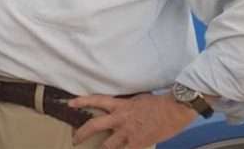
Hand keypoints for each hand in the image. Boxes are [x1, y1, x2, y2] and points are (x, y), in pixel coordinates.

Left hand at [70, 93, 196, 148]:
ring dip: (102, 148)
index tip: (69, 104)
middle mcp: (120, 118)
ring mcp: (128, 132)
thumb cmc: (158, 103)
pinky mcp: (137, 143)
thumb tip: (119, 109)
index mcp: (120, 104)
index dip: (81, 102)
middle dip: (81, 133)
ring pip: (108, 144)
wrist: (174, 109)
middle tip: (74, 139)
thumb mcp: (137, 99)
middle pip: (94, 125)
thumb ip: (125, 105)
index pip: (96, 100)